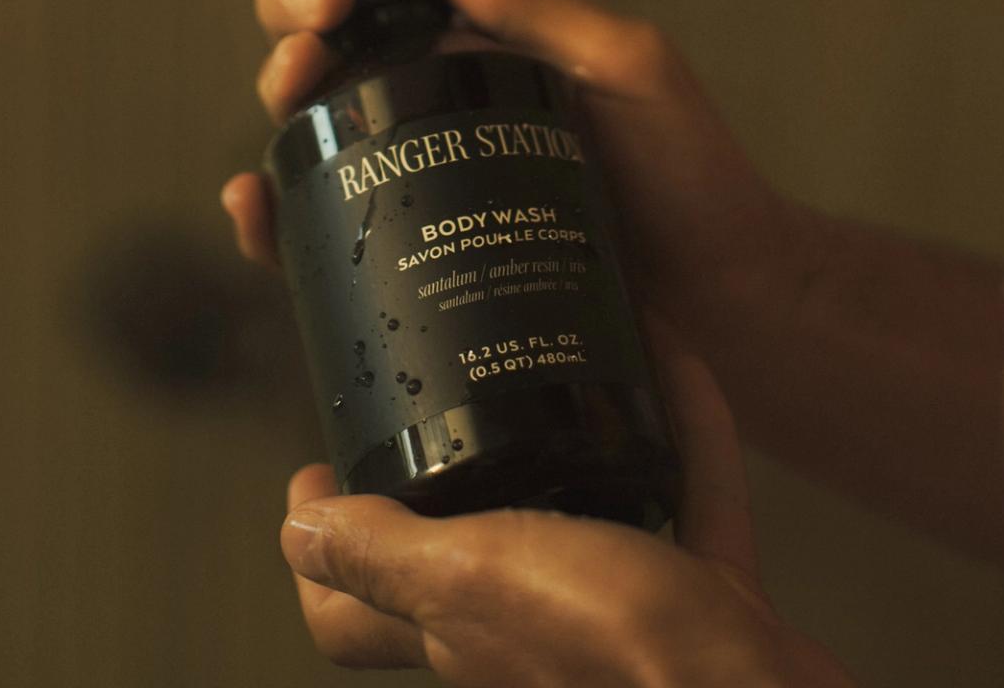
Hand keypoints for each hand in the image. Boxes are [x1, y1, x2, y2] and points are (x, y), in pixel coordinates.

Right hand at [220, 0, 802, 334]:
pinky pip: (324, 214)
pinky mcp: (417, 231)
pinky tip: (254, 200)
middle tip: (325, 12)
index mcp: (511, 15)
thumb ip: (538, 2)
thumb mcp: (631, 68)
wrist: (713, 300)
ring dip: (282, 81)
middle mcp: (455, 76)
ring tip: (294, 87)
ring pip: (318, 102)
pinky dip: (272, 209)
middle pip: (344, 9)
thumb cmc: (689, 176)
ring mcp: (429, 154)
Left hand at [279, 320, 850, 685]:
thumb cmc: (616, 646)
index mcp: (457, 630)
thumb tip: (296, 531)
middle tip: (448, 385)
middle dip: (457, 470)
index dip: (319, 548)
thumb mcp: (470, 578)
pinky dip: (684, 430)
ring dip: (582, 436)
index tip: (316, 467)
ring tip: (570, 356)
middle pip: (468, 550)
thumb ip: (384, 554)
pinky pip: (690, 497)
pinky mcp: (707, 598)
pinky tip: (676, 361)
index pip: (350, 613)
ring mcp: (622, 614)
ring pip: (589, 514)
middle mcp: (530, 628)